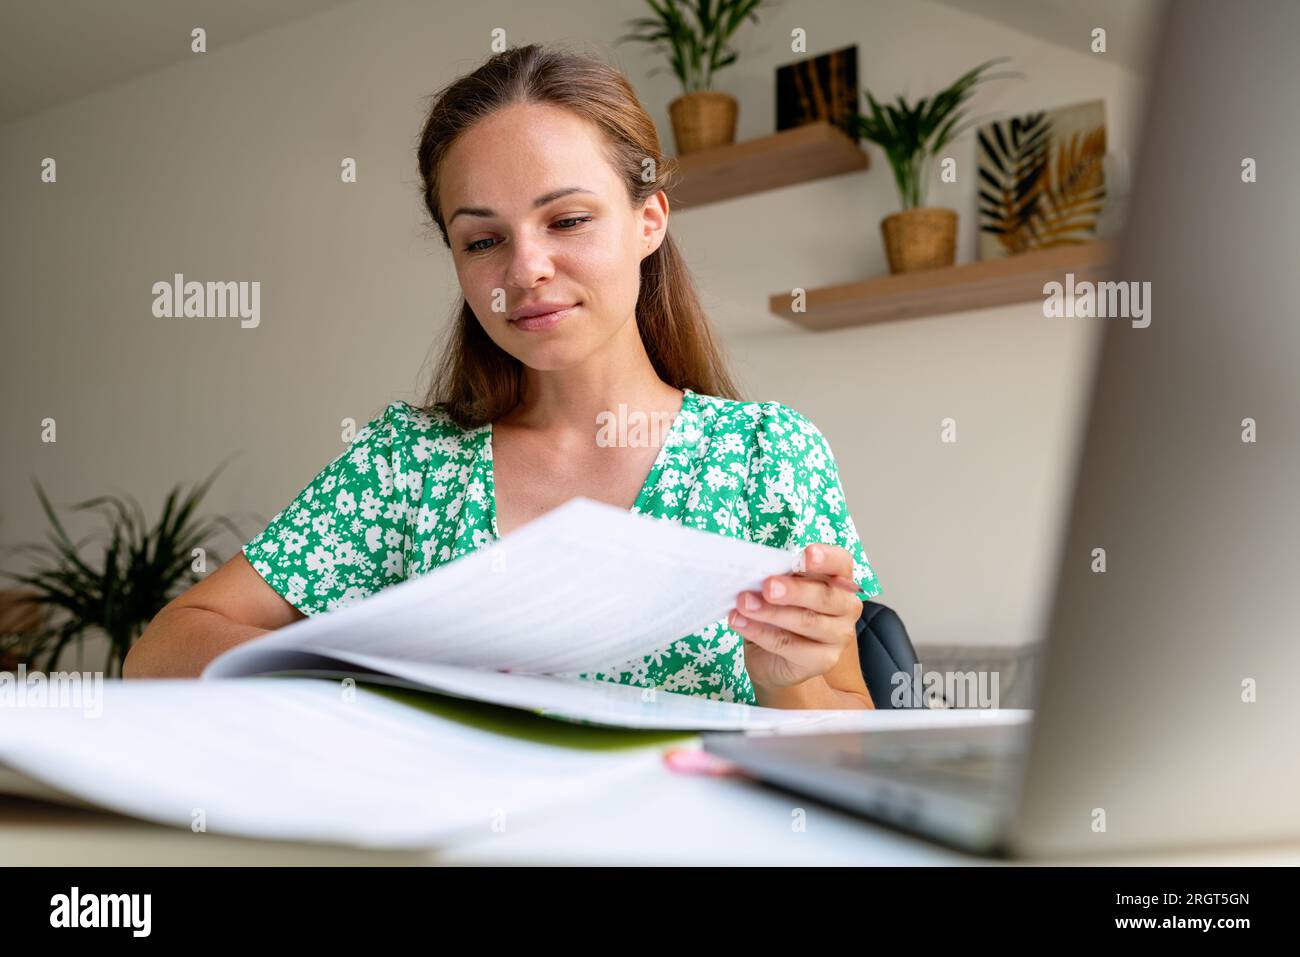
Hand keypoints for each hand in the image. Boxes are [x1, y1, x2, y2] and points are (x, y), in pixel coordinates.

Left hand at [729, 543, 863, 690]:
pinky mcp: (823, 660)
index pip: (841, 562)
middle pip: (825, 596)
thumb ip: (776, 578)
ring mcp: (838, 636)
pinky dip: (760, 632)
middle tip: (767, 586)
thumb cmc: (781, 614)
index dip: (826, 558)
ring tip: (743, 603)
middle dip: (794, 590)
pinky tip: (740, 622)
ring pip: (806, 621)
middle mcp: (846, 606)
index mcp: (839, 579)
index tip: (806, 554)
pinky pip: (789, 645)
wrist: (776, 658)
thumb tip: (753, 569)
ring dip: (771, 612)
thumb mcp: (780, 589)